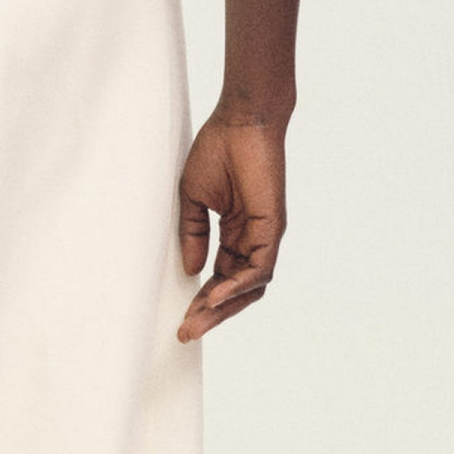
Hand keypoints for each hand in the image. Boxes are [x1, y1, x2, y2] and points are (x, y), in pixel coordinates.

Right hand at [177, 110, 286, 339]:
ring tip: (196, 320)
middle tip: (187, 332)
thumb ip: (193, 234)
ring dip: (223, 307)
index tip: (182, 320)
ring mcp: (264, 235)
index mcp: (235, 233)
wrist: (241, 121)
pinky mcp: (272, 227)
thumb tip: (193, 270)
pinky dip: (238, 284)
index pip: (221, 277)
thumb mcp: (194, 199)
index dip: (203, 300)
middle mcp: (252, 239)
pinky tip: (214, 295)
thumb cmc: (218, 150)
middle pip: (236, 290)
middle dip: (211, 314)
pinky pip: (259, 268)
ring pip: (249, 286)